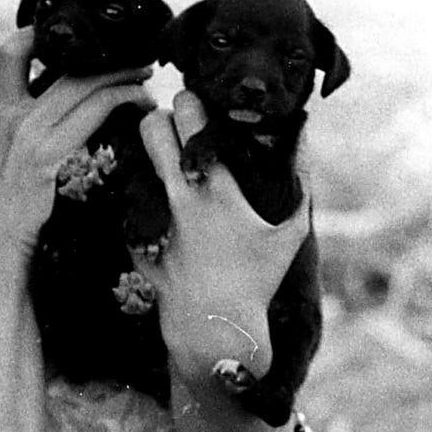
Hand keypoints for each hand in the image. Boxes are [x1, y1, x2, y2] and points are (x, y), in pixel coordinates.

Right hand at [0, 28, 154, 254]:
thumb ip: (22, 137)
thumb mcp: (3, 162)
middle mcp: (11, 117)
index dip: (37, 34)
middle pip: (63, 65)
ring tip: (145, 77)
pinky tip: (139, 105)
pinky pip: (94, 111)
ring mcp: (28, 135)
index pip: (10, 53)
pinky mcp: (46, 155)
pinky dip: (122, 99)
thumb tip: (52, 122)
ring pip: (84, 83)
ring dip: (122, 75)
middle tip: (136, 55)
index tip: (71, 36)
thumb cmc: (3, 209)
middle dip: (106, 56)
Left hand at [133, 91, 310, 385]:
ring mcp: (152, 219)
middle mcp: (178, 197)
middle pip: (150, 128)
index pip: (192, 119)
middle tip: (174, 128)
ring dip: (147, 157)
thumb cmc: (257, 282)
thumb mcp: (289, 232)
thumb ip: (300, 182)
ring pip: (133, 162)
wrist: (214, 330)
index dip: (191, 101)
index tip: (197, 103)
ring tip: (163, 164)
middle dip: (159, 118)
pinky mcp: (135, 240)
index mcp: (215, 188)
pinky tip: (154, 205)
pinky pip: (127, 206)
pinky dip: (138, 200)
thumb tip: (304, 138)